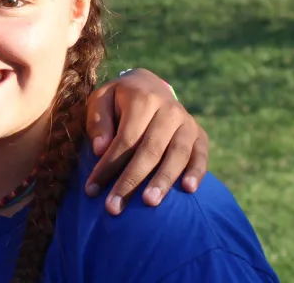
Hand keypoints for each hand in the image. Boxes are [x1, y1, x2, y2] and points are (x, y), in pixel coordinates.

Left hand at [82, 68, 208, 215]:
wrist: (149, 86)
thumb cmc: (118, 100)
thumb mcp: (101, 99)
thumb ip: (98, 122)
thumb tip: (100, 149)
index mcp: (143, 98)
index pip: (126, 139)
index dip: (109, 165)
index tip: (92, 190)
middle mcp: (169, 109)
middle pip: (150, 149)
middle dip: (131, 180)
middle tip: (115, 207)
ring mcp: (187, 122)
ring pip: (177, 154)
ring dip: (163, 180)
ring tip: (150, 202)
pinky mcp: (199, 135)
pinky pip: (201, 154)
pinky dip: (197, 172)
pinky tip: (189, 190)